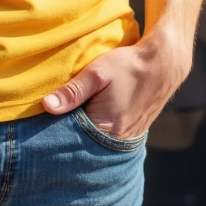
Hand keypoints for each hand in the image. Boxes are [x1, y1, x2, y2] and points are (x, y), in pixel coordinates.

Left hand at [41, 29, 192, 139]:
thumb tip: (47, 106)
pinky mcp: (132, 132)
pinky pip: (107, 136)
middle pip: (82, 142)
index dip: (55, 129)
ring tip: (73, 113)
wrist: (163, 64)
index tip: (42, 119)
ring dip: (82, 128)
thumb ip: (72, 91)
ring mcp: (126, 139)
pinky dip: (97, 127)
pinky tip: (91, 113)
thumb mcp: (97, 74)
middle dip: (68, 131)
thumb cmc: (129, 66)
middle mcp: (117, 141)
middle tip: (54, 115)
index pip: (70, 139)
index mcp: (105, 129)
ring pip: (94, 139)